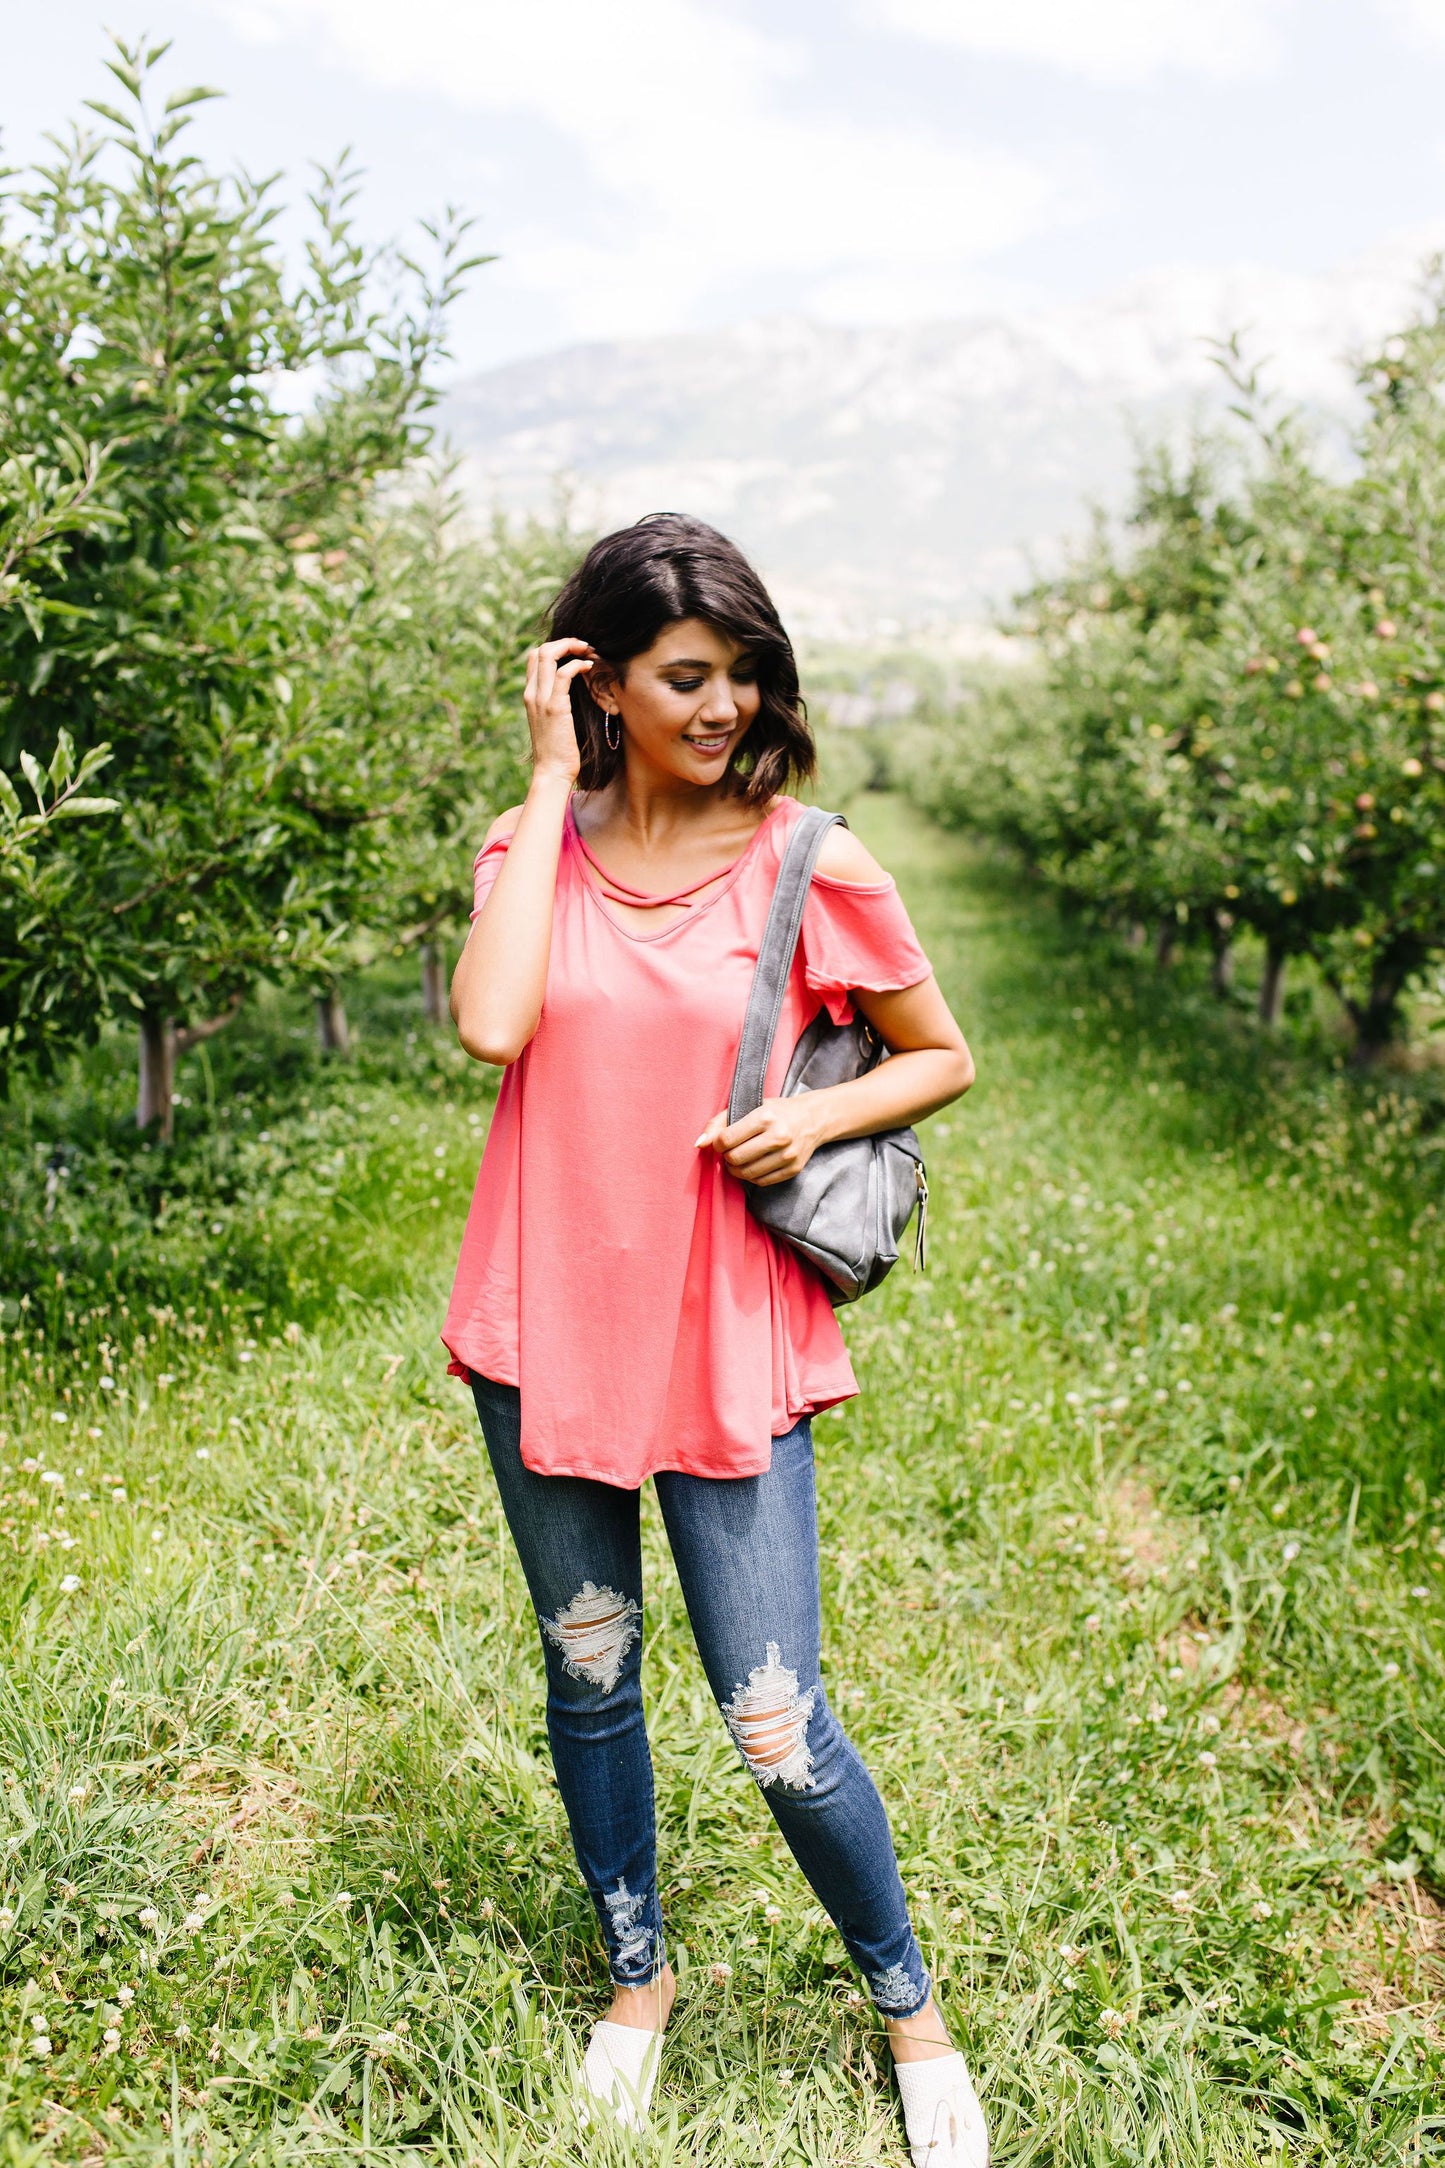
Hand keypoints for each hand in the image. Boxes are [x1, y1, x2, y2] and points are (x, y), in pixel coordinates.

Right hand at [524, 638, 594, 781]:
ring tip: (589, 651)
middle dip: (564, 642)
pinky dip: (577, 664)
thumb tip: (571, 694)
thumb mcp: (552, 722)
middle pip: (540, 650)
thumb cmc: (557, 751)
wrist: (552, 771)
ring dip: (571, 647)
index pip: (535, 658)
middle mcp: (531, 694)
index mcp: (530, 696)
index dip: (555, 648)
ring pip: (548, 655)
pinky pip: (563, 674)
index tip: (575, 652)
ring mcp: (540, 699)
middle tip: (584, 647)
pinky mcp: (554, 707)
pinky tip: (590, 667)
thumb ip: (556, 704)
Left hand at [695, 1097, 825, 1186]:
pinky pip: (761, 1181)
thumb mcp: (748, 1106)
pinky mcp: (792, 1169)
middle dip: (727, 1157)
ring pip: (747, 1173)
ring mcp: (787, 1155)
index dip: (717, 1143)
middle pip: (735, 1158)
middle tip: (730, 1151)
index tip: (721, 1141)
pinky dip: (751, 1176)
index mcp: (765, 1117)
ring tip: (738, 1159)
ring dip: (736, 1169)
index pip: (727, 1139)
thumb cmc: (775, 1112)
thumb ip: (719, 1122)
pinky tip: (752, 1165)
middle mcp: (779, 1136)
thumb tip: (699, 1144)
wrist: (811, 1120)